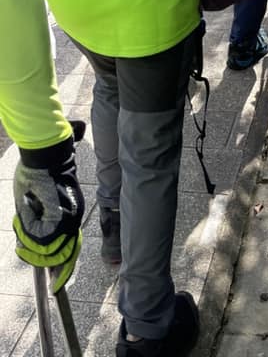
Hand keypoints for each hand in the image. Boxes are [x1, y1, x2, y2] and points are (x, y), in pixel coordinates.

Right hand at [13, 137, 83, 291]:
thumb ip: (38, 221)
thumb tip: (31, 243)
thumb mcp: (36, 200)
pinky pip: (42, 238)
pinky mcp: (60, 213)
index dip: (62, 269)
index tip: (56, 287)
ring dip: (30, 243)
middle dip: (41, 261)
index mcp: (70, 215)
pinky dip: (29, 233)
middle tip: (23, 247)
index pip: (70, 249)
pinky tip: (23, 216)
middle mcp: (74, 218)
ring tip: (23, 221)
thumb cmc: (38, 170)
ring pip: (49, 250)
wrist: (44, 151)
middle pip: (61, 256)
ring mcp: (69, 216)